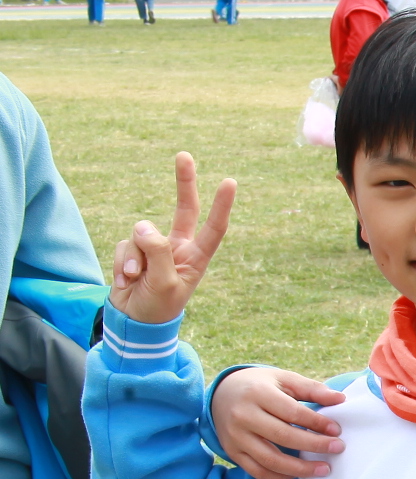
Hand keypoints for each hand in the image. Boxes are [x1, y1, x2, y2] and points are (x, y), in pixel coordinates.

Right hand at [110, 151, 235, 312]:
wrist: (133, 323)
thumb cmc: (157, 308)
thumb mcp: (164, 283)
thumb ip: (157, 252)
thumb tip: (144, 226)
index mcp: (197, 258)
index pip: (213, 228)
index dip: (221, 206)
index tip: (230, 182)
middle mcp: (178, 248)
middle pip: (184, 209)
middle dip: (184, 183)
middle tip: (184, 155)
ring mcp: (155, 248)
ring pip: (141, 234)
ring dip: (135, 258)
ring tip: (138, 280)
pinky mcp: (133, 251)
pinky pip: (123, 246)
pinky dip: (122, 263)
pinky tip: (126, 282)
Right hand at [212, 367, 347, 478]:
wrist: (221, 394)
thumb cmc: (260, 386)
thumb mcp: (284, 379)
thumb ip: (311, 389)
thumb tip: (339, 399)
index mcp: (257, 394)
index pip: (292, 412)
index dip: (317, 423)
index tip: (337, 430)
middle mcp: (243, 416)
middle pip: (283, 436)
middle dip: (314, 445)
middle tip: (338, 448)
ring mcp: (235, 437)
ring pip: (270, 459)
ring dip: (300, 469)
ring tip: (324, 469)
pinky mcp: (232, 452)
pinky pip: (257, 471)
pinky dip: (279, 476)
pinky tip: (298, 474)